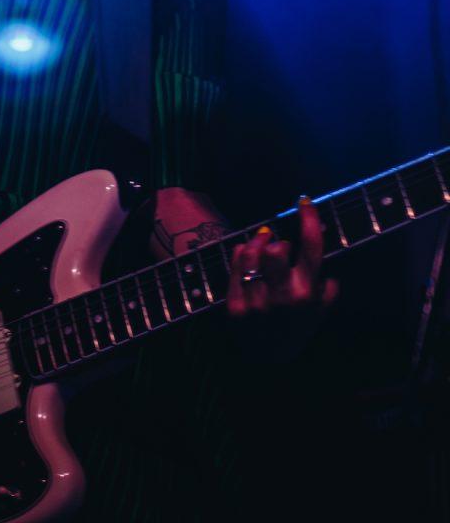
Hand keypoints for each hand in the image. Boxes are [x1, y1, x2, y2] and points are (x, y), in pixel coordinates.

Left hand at [226, 197, 338, 318]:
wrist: (268, 361)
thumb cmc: (296, 328)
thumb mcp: (319, 311)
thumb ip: (327, 286)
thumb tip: (326, 255)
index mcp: (307, 294)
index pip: (311, 247)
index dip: (308, 218)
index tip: (304, 202)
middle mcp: (282, 298)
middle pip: (275, 249)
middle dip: (276, 240)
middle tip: (277, 244)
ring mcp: (256, 302)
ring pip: (251, 253)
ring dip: (256, 242)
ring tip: (260, 244)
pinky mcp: (234, 306)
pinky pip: (235, 263)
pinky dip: (241, 252)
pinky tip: (247, 255)